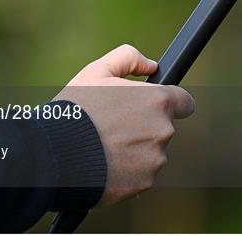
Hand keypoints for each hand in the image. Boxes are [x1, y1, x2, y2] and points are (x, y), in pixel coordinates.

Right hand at [55, 44, 194, 205]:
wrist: (57, 154)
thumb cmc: (76, 110)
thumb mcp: (96, 71)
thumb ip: (127, 58)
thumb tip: (151, 65)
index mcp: (156, 100)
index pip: (185, 102)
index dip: (170, 103)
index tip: (153, 107)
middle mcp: (163, 130)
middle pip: (163, 128)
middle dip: (143, 126)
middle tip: (114, 126)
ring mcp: (155, 159)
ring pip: (151, 152)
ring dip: (134, 149)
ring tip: (104, 145)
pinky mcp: (144, 183)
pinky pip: (140, 174)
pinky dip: (126, 170)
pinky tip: (104, 163)